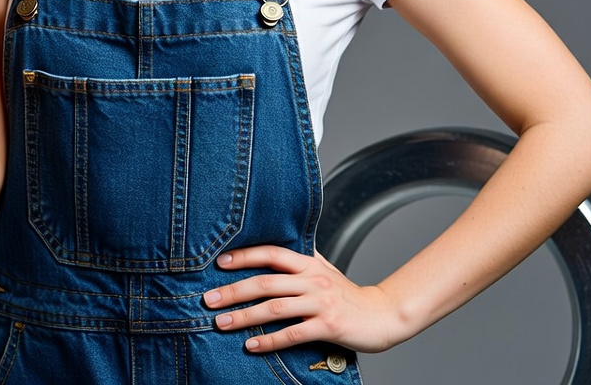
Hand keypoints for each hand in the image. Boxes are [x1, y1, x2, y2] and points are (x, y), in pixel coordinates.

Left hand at [203, 245, 402, 353]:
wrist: (382, 315)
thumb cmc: (348, 294)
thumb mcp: (325, 269)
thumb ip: (303, 258)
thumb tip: (277, 244)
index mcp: (309, 264)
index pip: (271, 254)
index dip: (245, 256)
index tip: (220, 262)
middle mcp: (312, 280)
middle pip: (266, 282)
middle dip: (233, 290)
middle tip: (208, 299)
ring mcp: (320, 303)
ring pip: (274, 308)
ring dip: (244, 317)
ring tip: (221, 323)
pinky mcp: (328, 327)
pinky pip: (292, 334)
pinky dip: (268, 341)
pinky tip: (251, 346)